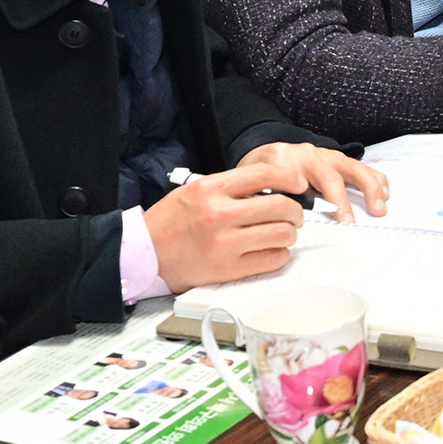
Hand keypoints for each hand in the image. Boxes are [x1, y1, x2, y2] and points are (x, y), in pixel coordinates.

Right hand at [145, 168, 304, 291]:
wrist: (144, 253)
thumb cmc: (170, 222)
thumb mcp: (195, 191)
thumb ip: (231, 187)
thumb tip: (274, 187)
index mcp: (210, 189)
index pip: (264, 174)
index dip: (289, 178)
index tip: (298, 184)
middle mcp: (218, 214)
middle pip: (280, 206)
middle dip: (295, 211)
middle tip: (293, 215)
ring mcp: (225, 243)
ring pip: (281, 233)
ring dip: (289, 234)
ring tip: (282, 233)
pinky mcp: (228, 269)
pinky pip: (272, 260)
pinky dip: (280, 255)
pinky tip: (271, 251)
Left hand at [235, 141, 388, 223]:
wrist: (266, 151)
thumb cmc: (260, 172)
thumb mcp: (249, 183)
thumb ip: (259, 196)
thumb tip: (271, 219)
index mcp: (283, 161)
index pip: (296, 179)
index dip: (306, 196)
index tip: (312, 215)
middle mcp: (308, 155)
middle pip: (329, 176)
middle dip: (341, 201)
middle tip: (348, 223)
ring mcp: (326, 156)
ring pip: (352, 168)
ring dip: (369, 189)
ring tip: (378, 208)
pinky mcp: (339, 160)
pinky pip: (361, 166)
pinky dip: (376, 179)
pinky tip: (385, 192)